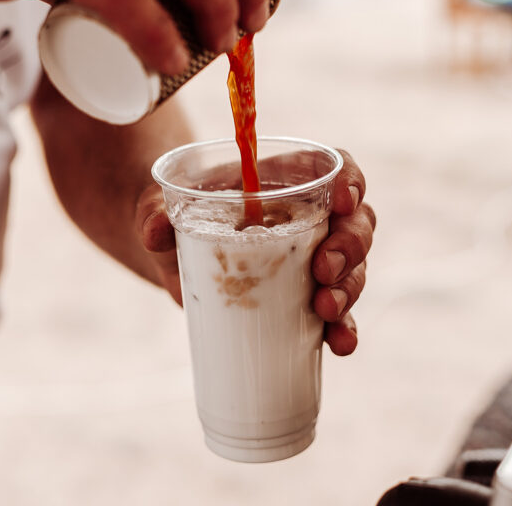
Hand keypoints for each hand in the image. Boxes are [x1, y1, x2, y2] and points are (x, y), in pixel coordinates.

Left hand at [136, 149, 375, 357]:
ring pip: (354, 267)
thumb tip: (155, 231)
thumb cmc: (179, 217)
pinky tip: (341, 344)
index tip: (342, 202)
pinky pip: (339, 313)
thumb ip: (155, 210)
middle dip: (350, 246)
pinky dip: (344, 328)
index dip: (351, 180)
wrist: (177, 253)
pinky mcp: (305, 300)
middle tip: (324, 269)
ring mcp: (313, 261)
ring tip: (326, 310)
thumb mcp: (162, 205)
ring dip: (349, 288)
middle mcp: (311, 218)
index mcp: (288, 181)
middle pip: (356, 222)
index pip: (338, 168)